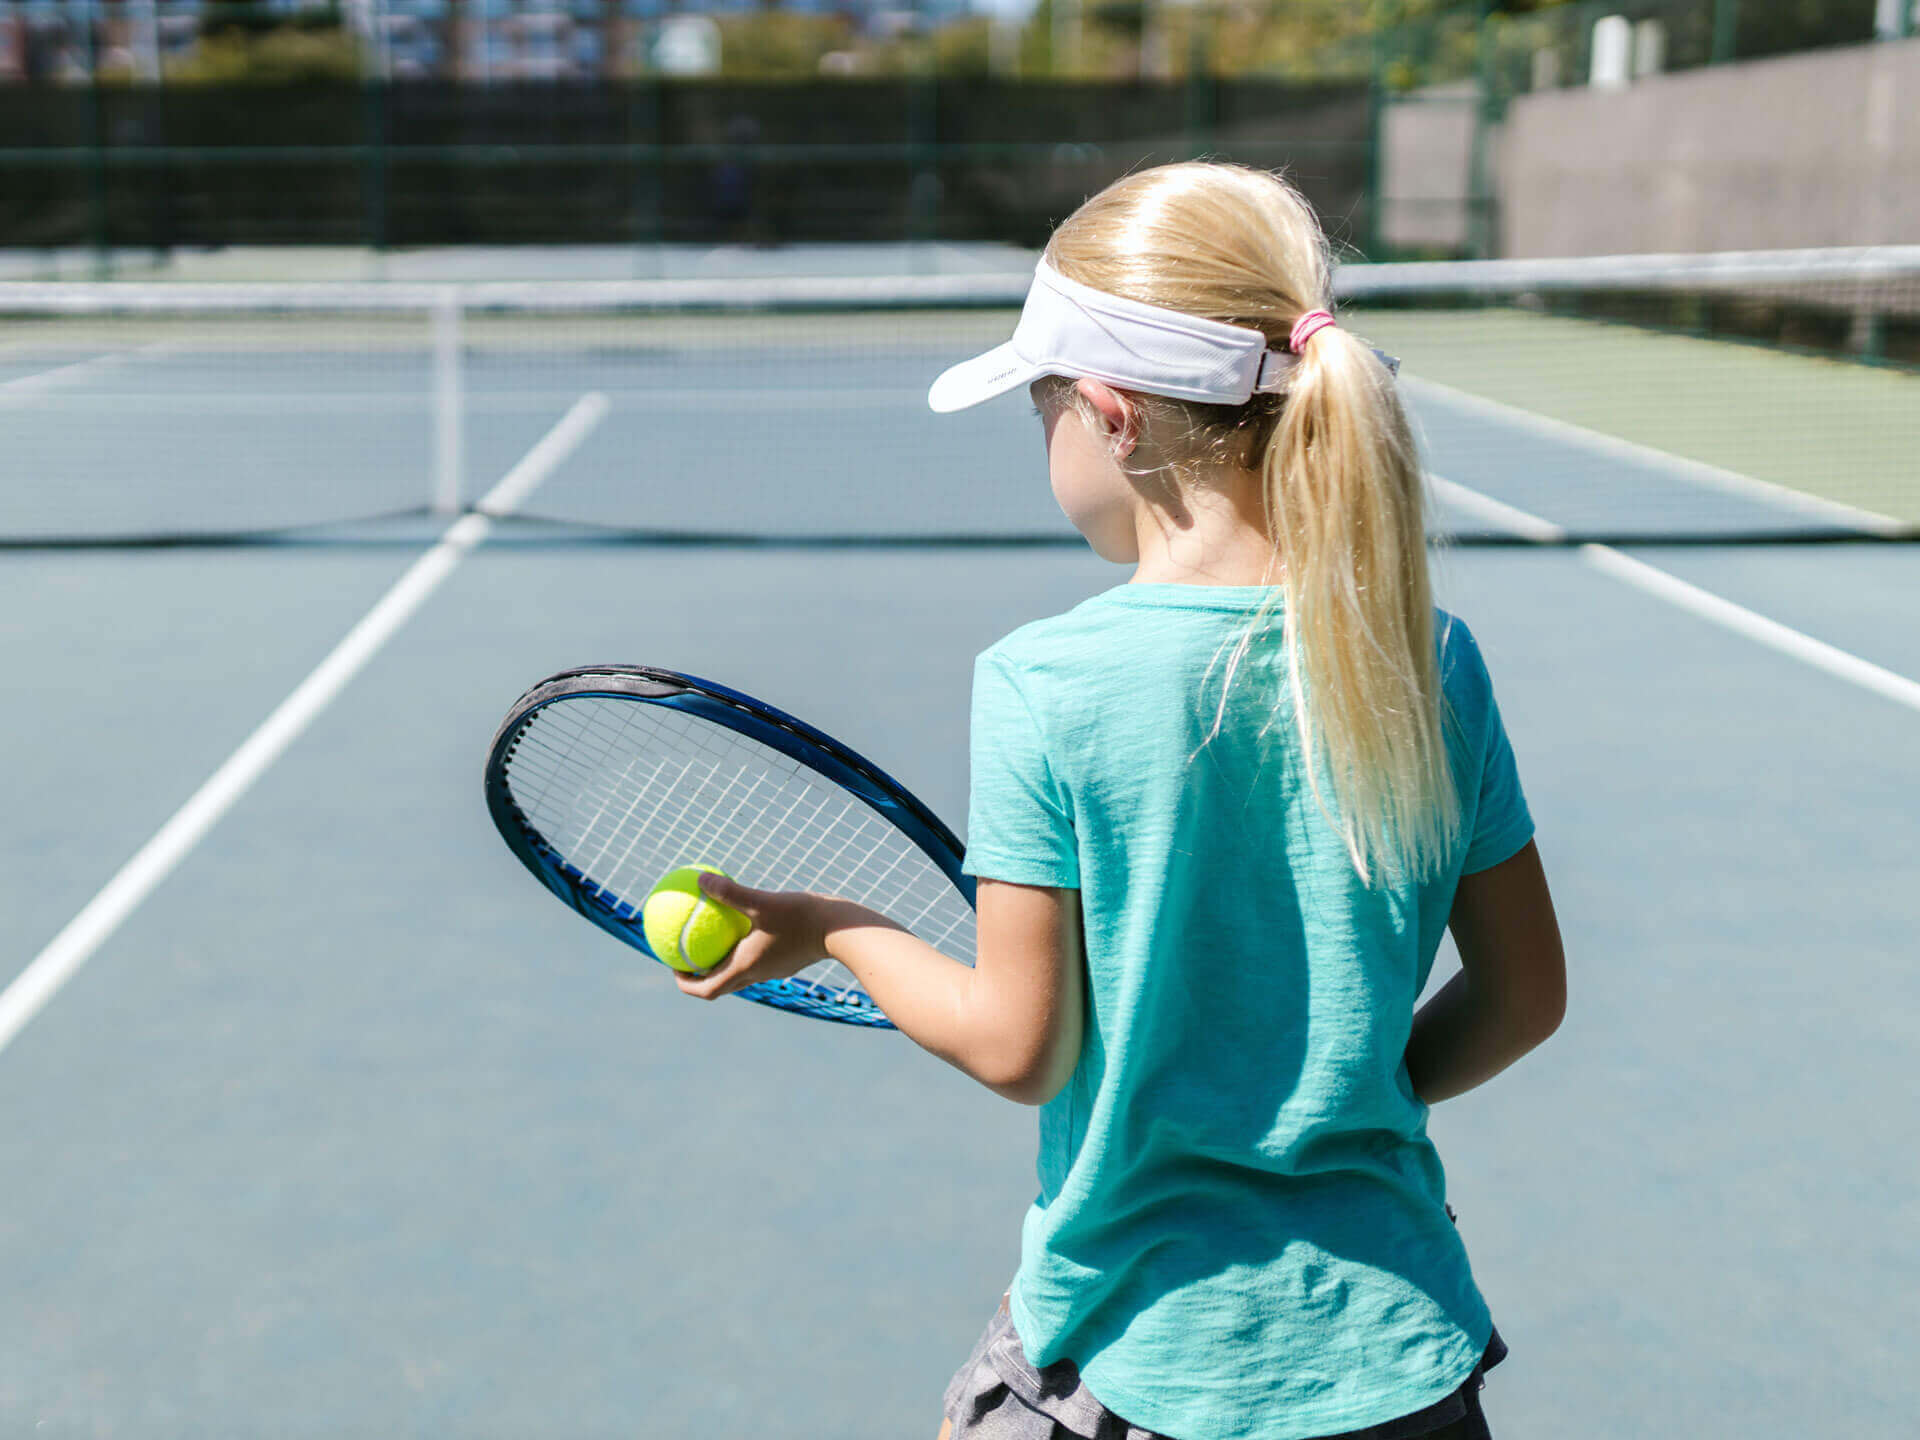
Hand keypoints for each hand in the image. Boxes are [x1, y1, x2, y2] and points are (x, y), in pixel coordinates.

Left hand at [671, 871, 834, 1001]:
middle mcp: (757, 974)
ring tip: (709, 938)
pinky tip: (743, 924)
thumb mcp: (763, 901)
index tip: (673, 966)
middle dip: (698, 975)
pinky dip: (741, 950)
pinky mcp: (785, 960)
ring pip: (738, 974)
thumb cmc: (802, 917)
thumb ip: (730, 892)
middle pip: (719, 985)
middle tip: (685, 953)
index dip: (685, 984)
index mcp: (745, 968)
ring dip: (720, 963)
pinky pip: (755, 959)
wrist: (841, 930)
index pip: (707, 990)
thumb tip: (700, 879)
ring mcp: (772, 969)